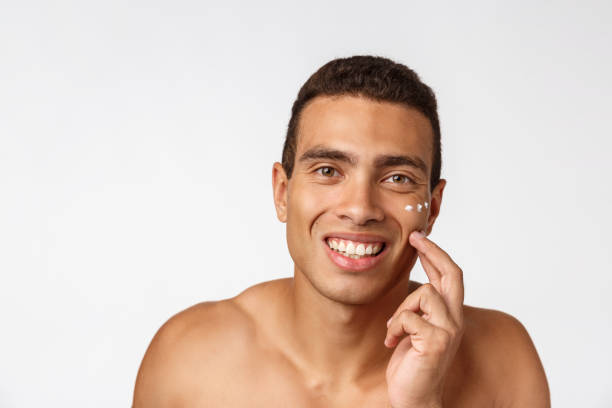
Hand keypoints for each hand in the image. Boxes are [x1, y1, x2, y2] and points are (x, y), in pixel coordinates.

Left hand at [384, 231, 464, 407]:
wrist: (415, 398)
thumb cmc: (413, 364)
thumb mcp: (416, 330)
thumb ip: (420, 309)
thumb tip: (414, 285)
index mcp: (450, 315)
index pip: (450, 277)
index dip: (437, 255)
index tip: (421, 238)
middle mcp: (455, 320)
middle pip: (452, 274)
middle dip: (433, 251)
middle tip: (415, 237)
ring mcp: (448, 330)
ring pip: (424, 294)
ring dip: (401, 310)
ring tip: (393, 332)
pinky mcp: (436, 341)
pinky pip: (408, 317)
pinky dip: (394, 328)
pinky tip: (391, 343)